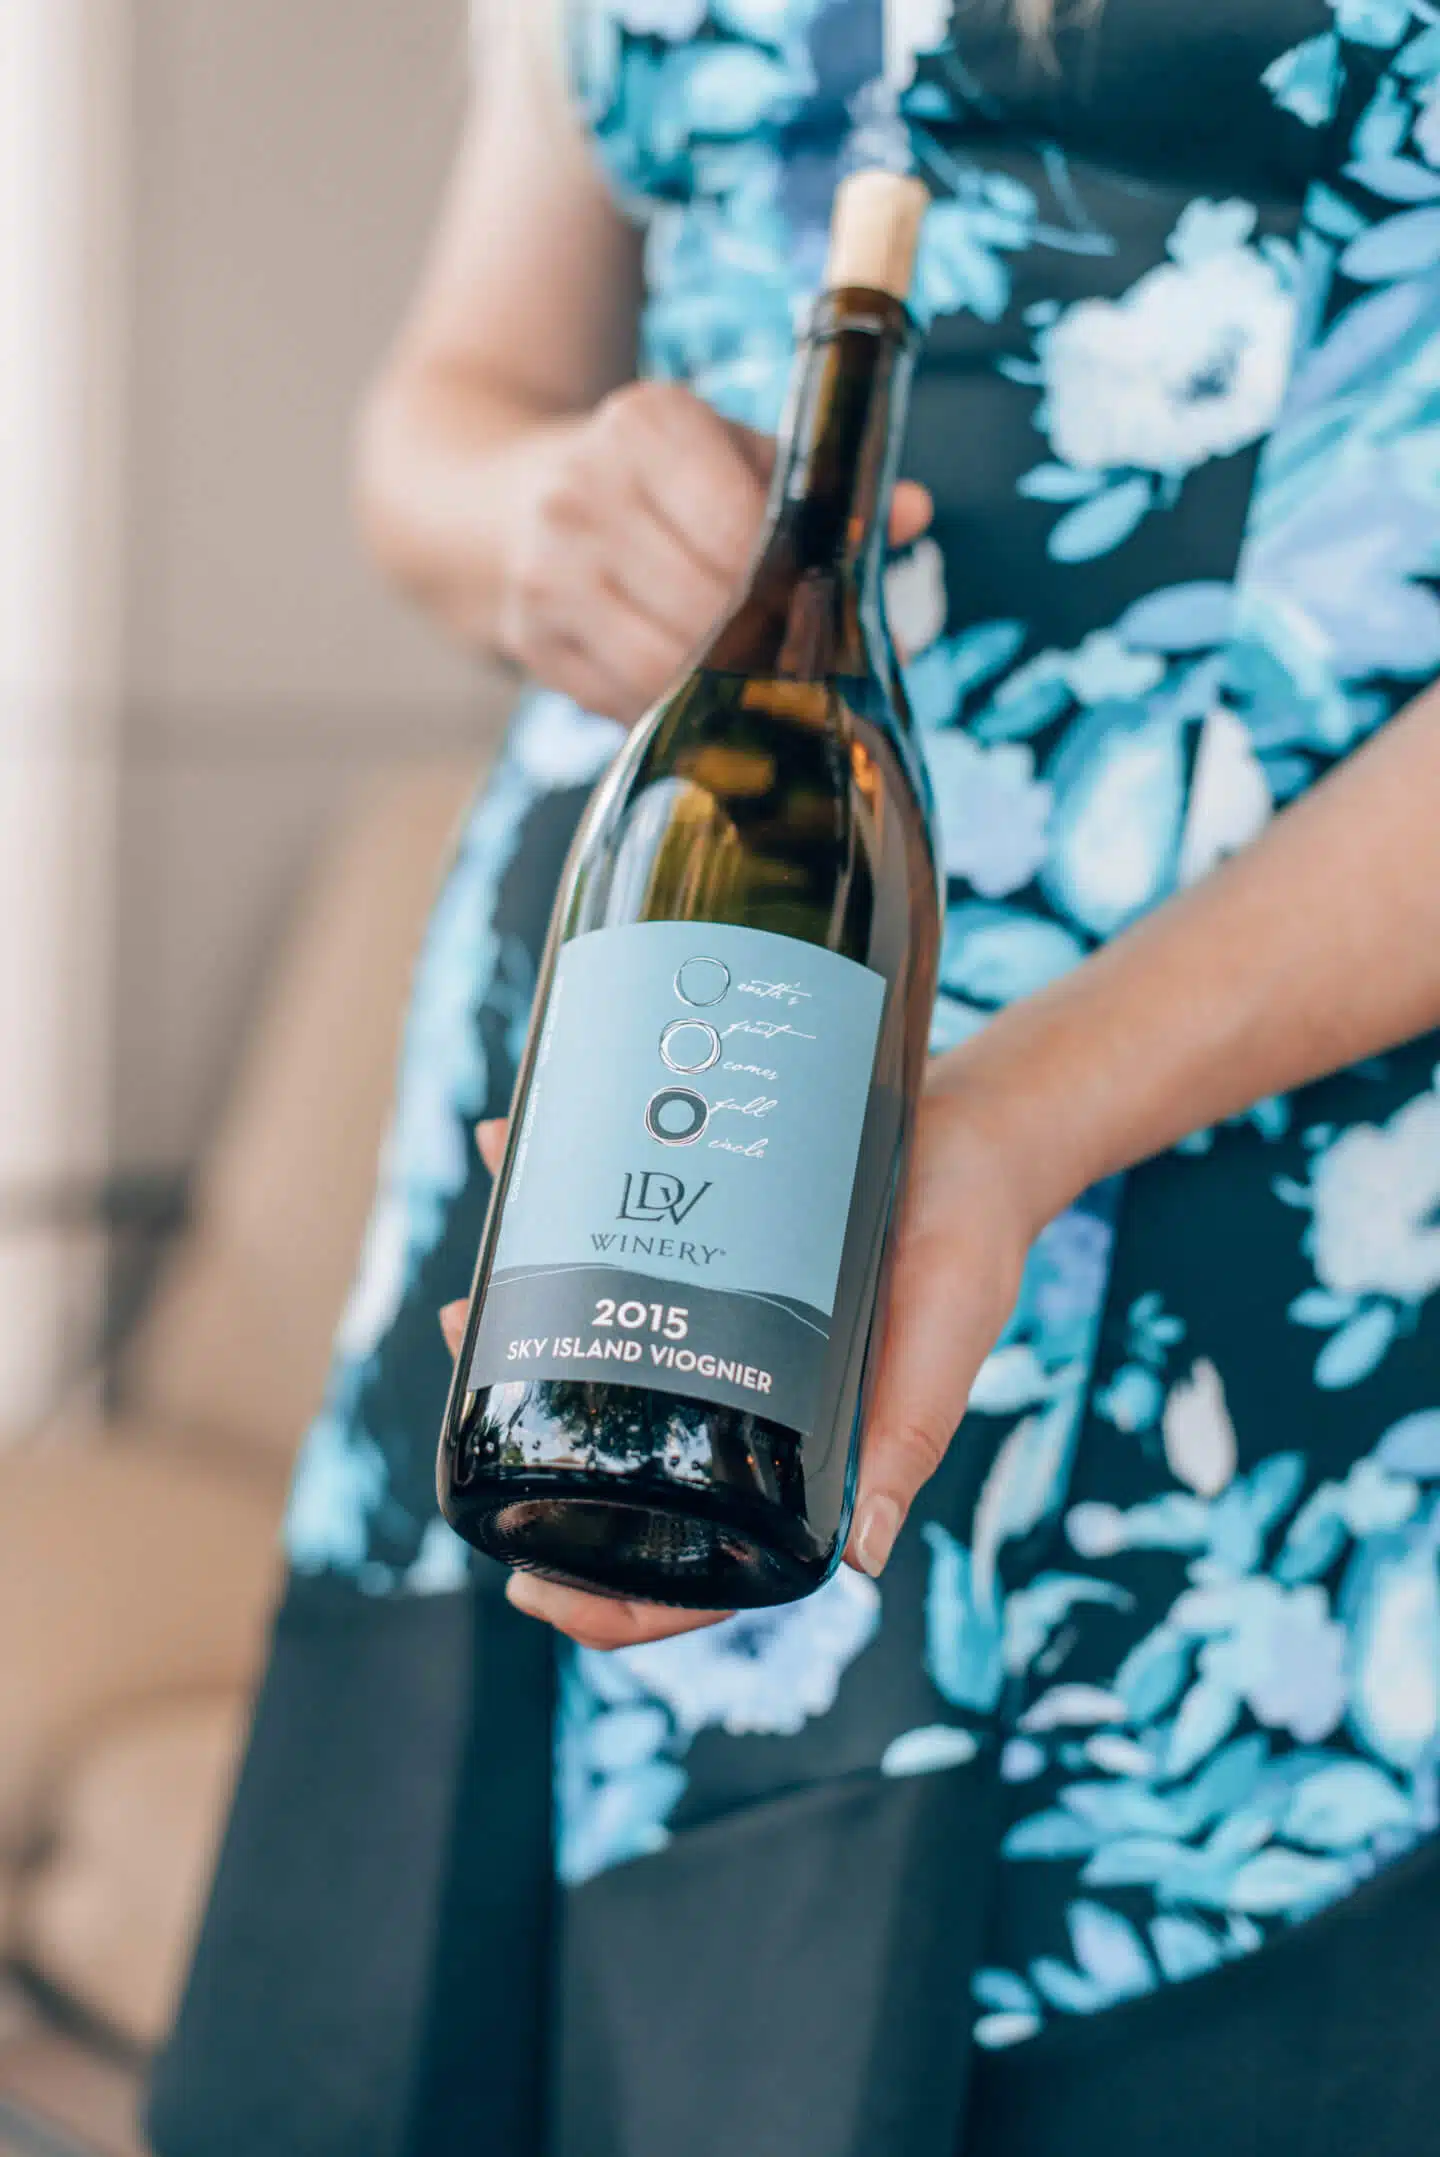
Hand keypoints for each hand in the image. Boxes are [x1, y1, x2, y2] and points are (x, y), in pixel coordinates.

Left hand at [440, 1073, 1043, 1649]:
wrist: (976, 1131)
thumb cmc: (967, 1247)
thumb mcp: (941, 1345)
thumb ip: (904, 1440)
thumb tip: (859, 1556)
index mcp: (797, 1460)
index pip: (695, 1568)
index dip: (611, 1602)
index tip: (528, 1591)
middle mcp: (743, 1401)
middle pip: (622, 1465)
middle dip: (534, 1448)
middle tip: (472, 1372)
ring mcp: (720, 1325)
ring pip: (606, 1356)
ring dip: (529, 1326)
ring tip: (469, 1297)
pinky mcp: (709, 1247)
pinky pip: (617, 1238)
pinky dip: (559, 1190)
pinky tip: (506, 1143)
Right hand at [498, 380, 931, 724]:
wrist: (500, 504)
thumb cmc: (647, 480)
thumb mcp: (723, 451)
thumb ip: (815, 484)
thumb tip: (911, 514)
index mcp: (645, 427)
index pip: (740, 529)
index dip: (791, 587)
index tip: (829, 615)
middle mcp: (584, 494)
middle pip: (706, 608)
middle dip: (769, 649)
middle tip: (818, 671)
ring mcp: (547, 572)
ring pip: (663, 668)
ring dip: (724, 693)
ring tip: (767, 693)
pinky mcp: (529, 640)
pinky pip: (623, 703)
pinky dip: (673, 714)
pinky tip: (702, 705)